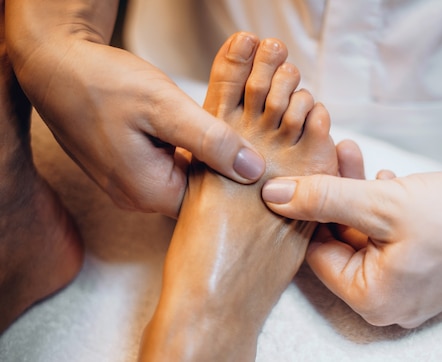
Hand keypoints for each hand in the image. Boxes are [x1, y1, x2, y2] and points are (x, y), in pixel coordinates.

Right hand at [6, 1, 264, 216]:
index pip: (212, 203)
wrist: (54, 65)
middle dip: (225, 166)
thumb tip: (253, 170)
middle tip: (251, 139)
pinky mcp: (127, 166)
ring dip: (206, 154)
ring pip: (185, 175)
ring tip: (230, 131)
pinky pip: (169, 164)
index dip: (240, 182)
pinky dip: (188, 147)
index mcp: (149, 192)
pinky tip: (200, 128)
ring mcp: (130, 183)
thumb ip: (211, 141)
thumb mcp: (165, 108)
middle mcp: (138, 196)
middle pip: (198, 191)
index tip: (262, 156)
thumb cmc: (103, 83)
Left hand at [262, 143, 441, 327]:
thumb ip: (324, 199)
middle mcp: (386, 302)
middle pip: (339, 242)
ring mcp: (405, 286)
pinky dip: (380, 206)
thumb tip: (272, 196)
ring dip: (355, 193)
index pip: (316, 255)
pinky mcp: (420, 267)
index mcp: (372, 300)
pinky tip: (384, 177)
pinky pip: (386, 237)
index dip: (305, 211)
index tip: (298, 170)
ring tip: (350, 151)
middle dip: (333, 193)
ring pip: (363, 234)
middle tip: (328, 151)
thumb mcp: (382, 203)